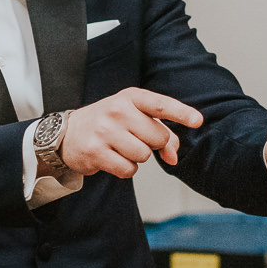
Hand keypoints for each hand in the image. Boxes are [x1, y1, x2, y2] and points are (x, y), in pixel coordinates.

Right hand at [59, 87, 202, 179]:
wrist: (67, 133)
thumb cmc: (108, 123)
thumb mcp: (134, 117)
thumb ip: (161, 132)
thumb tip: (174, 157)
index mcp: (130, 98)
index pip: (160, 104)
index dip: (182, 113)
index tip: (198, 121)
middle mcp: (117, 111)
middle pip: (158, 137)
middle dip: (153, 143)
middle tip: (135, 138)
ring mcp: (105, 132)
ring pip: (144, 155)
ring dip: (138, 157)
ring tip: (121, 147)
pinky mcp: (96, 153)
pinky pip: (129, 170)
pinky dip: (126, 169)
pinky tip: (113, 158)